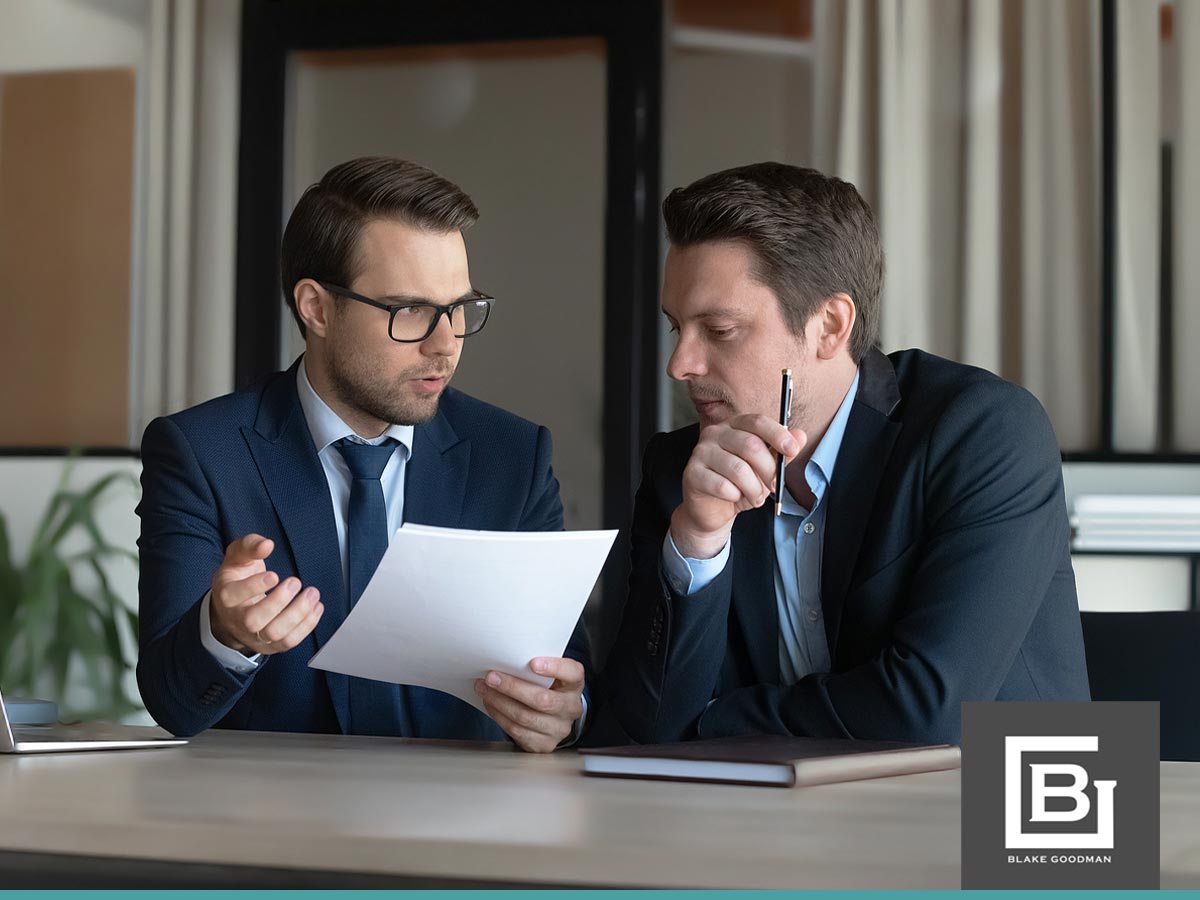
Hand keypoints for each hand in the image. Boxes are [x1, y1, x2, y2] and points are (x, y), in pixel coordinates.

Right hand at [209, 534, 323, 655]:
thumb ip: (250, 546)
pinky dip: (306, 625)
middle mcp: (237, 620)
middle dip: (279, 602)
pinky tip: (316, 607)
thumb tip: (267, 545)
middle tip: (295, 582)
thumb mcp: (237, 557)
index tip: (275, 575)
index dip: (254, 586)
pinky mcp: (270, 645)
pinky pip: (288, 642)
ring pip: (274, 634)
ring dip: (297, 614)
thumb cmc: (237, 579)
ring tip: (312, 594)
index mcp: (226, 595)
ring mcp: (254, 636)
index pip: (234, 595)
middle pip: (253, 620)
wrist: (231, 611)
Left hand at [473, 657, 584, 752]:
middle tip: (491, 677)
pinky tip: (491, 704)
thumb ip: (535, 667)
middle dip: (512, 687)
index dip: (554, 668)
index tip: (533, 663)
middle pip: (542, 700)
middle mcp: (570, 708)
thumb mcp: (549, 675)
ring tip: (484, 689)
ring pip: (525, 717)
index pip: (572, 673)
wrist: (553, 717)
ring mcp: (559, 729)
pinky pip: (517, 731)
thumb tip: (504, 660)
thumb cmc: (546, 688)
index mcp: (574, 684)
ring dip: (499, 702)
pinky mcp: (544, 744)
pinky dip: (499, 716)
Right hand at [671, 414, 804, 558]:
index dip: (777, 435)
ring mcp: (700, 452)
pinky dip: (735, 496)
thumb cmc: (739, 485)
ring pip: (738, 469)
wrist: (713, 510)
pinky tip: (734, 498)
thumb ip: (781, 452)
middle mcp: (715, 434)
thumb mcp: (765, 469)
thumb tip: (800, 436)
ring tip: (755, 497)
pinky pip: (722, 486)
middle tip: (774, 486)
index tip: (792, 450)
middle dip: (769, 471)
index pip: (757, 421)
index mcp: (734, 426)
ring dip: (754, 489)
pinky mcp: (692, 473)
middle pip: (751, 446)